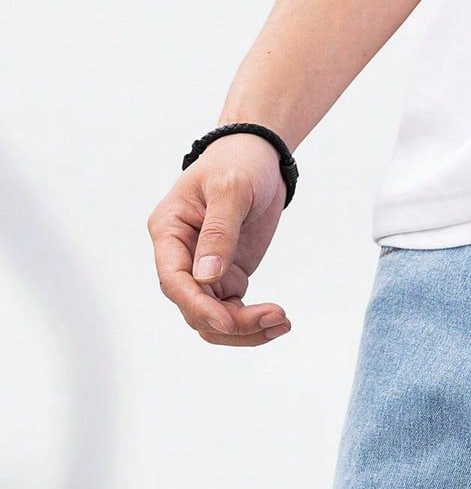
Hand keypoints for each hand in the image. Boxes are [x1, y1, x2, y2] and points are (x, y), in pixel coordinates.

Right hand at [147, 133, 291, 346]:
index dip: (198, 307)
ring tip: (282, 321)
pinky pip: (234, 314)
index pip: (174, 281)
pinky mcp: (227, 279)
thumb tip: (206, 275)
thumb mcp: (230, 190)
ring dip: (247, 330)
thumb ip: (218, 233)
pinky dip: (255, 323)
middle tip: (276, 316)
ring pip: (214, 320)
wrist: (258, 157)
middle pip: (195, 309)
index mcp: (169, 232)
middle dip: (233, 323)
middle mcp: (181, 256)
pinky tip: (280, 320)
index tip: (229, 322)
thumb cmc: (238, 163)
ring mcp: (204, 271)